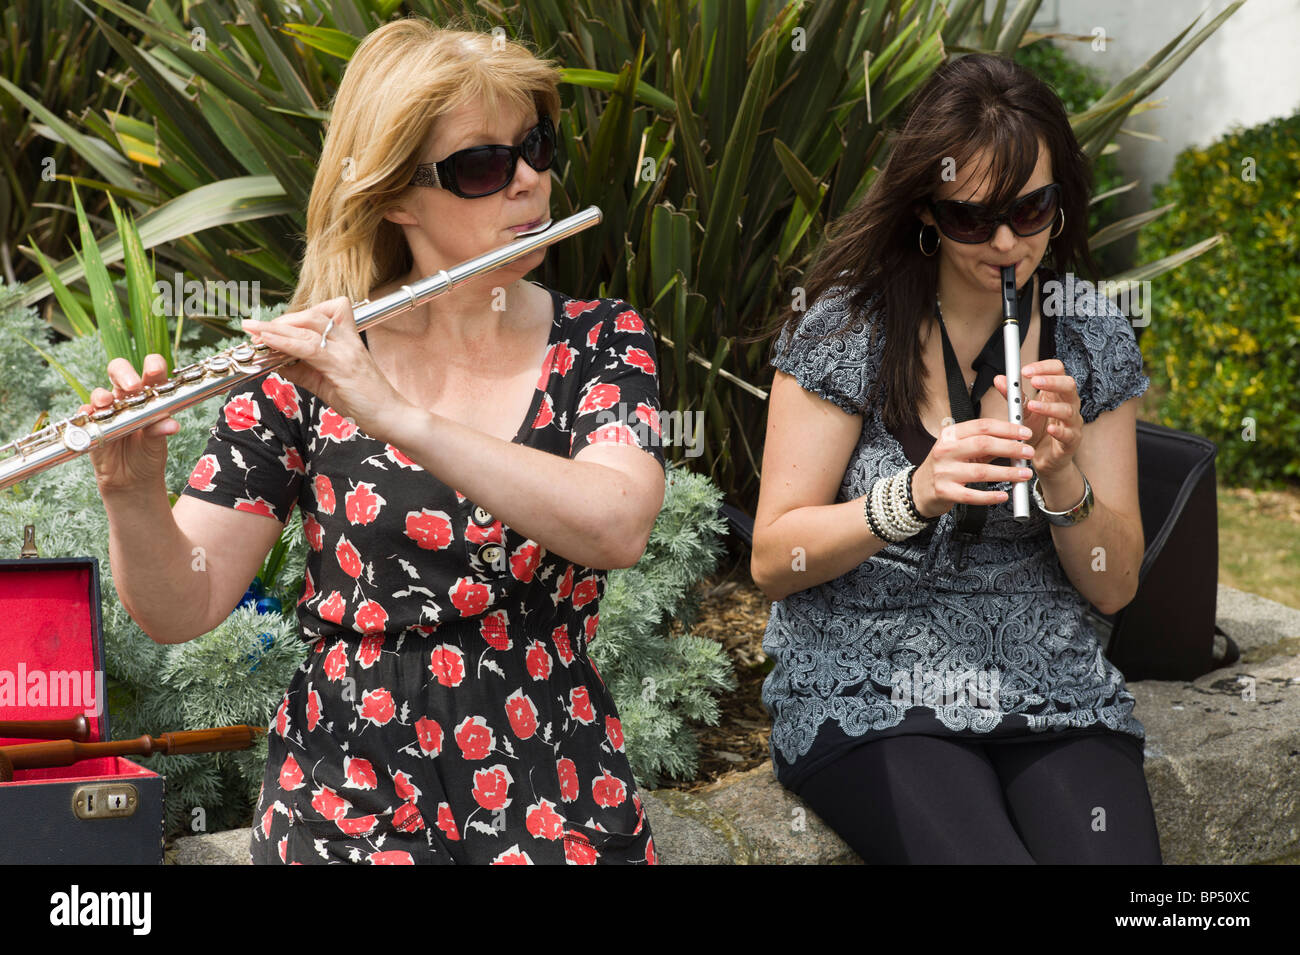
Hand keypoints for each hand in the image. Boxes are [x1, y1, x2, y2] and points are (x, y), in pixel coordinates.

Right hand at [77, 354, 178, 494]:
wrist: (131, 480)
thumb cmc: (148, 455)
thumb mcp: (157, 444)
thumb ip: (160, 430)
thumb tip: (172, 425)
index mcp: (149, 396)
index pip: (152, 372)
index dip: (152, 365)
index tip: (153, 369)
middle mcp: (127, 398)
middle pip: (120, 371)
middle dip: (124, 374)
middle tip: (132, 386)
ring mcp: (107, 409)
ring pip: (100, 393)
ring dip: (102, 395)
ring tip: (107, 402)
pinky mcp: (92, 424)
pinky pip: (84, 414)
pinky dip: (85, 413)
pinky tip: (89, 416)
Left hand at [241, 298, 413, 445]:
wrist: (392, 418)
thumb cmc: (364, 402)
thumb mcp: (326, 383)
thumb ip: (302, 370)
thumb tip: (276, 362)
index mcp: (348, 340)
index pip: (320, 314)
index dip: (293, 317)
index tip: (271, 327)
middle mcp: (348, 340)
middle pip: (310, 315)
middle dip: (280, 320)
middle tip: (255, 328)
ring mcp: (346, 350)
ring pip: (307, 327)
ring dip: (275, 327)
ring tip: (252, 329)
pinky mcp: (342, 365)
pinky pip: (308, 347)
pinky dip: (284, 341)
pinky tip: (267, 341)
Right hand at [910, 418, 1036, 518]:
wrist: (920, 489)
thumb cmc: (946, 466)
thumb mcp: (960, 449)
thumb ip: (985, 444)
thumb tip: (1015, 440)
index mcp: (951, 434)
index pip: (982, 426)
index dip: (1007, 428)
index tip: (1025, 433)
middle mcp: (945, 450)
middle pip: (983, 444)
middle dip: (1011, 447)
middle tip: (1029, 452)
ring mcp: (944, 472)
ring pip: (981, 471)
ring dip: (1007, 472)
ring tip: (1025, 474)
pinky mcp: (944, 492)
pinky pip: (972, 495)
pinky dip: (990, 496)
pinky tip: (1004, 495)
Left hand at [993, 358, 1080, 479]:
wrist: (1040, 458)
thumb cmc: (1035, 431)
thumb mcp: (1022, 411)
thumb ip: (1012, 395)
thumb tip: (999, 378)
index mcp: (1056, 393)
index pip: (1058, 370)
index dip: (1044, 367)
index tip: (1025, 370)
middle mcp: (1067, 404)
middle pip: (1069, 385)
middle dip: (1052, 381)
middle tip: (1033, 381)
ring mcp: (1071, 423)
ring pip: (1068, 409)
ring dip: (1049, 407)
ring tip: (1033, 406)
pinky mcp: (1071, 441)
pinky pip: (1069, 434)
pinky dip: (1059, 431)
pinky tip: (1049, 429)